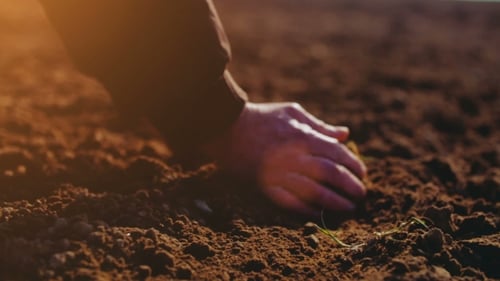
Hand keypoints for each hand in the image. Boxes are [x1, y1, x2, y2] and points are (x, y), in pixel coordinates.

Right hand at [203, 102, 366, 215]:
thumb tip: (345, 134)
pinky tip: (321, 214)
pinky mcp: (266, 186)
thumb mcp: (293, 113)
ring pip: (314, 192)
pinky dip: (309, 210)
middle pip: (330, 174)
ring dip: (335, 203)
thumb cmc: (263, 117)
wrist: (227, 128)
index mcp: (303, 136)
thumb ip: (320, 126)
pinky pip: (291, 203)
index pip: (337, 153)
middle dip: (350, 186)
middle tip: (361, 194)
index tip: (362, 174)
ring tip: (349, 208)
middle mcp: (294, 156)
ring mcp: (279, 173)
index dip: (354, 165)